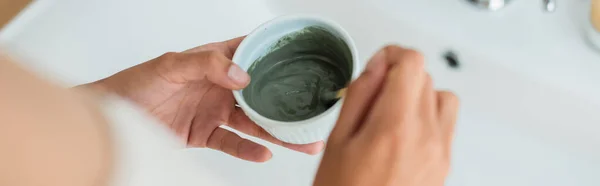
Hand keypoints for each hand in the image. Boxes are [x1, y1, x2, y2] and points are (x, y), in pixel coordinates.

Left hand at [83, 37, 323, 161]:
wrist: (112, 119)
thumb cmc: (136, 84)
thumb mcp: (170, 66)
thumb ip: (206, 64)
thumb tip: (242, 74)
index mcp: (215, 61)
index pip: (252, 53)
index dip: (277, 54)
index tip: (304, 59)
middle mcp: (220, 85)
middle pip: (262, 93)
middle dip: (288, 103)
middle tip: (313, 113)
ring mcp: (215, 111)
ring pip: (254, 122)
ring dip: (278, 132)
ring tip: (302, 141)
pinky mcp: (207, 134)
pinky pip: (233, 143)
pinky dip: (249, 149)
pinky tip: (264, 153)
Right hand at [313, 46, 458, 185]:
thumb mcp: (337, 142)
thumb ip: (358, 98)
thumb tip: (375, 67)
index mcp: (396, 128)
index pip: (412, 64)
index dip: (392, 56)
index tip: (377, 66)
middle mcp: (427, 138)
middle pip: (426, 78)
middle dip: (398, 78)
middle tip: (373, 97)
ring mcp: (440, 152)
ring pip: (442, 98)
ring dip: (418, 96)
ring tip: (389, 114)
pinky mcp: (444, 164)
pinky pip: (445, 124)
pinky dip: (428, 117)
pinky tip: (401, 133)